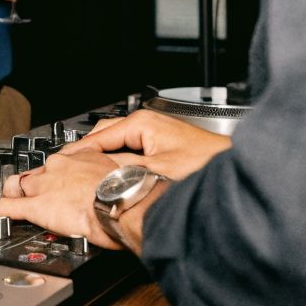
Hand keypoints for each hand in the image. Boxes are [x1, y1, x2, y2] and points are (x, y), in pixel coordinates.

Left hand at [0, 150, 124, 248]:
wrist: (125, 201)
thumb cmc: (130, 192)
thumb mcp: (122, 175)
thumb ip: (110, 178)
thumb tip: (114, 187)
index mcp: (80, 158)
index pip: (57, 163)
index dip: (52, 174)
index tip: (53, 178)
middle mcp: (58, 168)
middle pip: (34, 174)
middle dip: (29, 185)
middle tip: (29, 193)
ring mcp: (45, 186)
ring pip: (19, 187)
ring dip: (11, 195)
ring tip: (5, 201)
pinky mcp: (37, 206)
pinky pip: (8, 209)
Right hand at [61, 109, 231, 180]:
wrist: (241, 179)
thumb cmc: (209, 168)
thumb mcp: (152, 170)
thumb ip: (118, 169)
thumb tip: (93, 174)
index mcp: (143, 122)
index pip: (96, 135)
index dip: (77, 154)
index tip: (63, 166)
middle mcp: (151, 126)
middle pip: (106, 139)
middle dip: (91, 157)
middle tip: (74, 175)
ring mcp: (160, 138)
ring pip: (122, 149)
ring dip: (109, 164)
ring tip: (95, 182)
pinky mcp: (170, 152)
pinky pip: (136, 157)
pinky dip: (125, 168)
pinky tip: (123, 184)